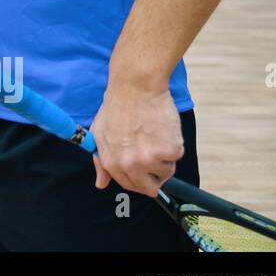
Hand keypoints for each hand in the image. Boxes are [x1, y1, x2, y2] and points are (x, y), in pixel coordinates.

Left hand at [88, 82, 182, 196]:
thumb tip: (100, 184)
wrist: (135, 87)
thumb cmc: (117, 107)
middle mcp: (130, 165)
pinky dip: (173, 145)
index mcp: (112, 163)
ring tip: (155, 135)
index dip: (138, 180)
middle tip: (155, 157)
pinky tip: (162, 129)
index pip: (129, 185)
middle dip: (154, 176)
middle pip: (150, 188)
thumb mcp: (99, 134)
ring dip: (164, 158)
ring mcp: (150, 159)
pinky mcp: (169, 150)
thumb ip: (100, 161)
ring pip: (166, 171)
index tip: (144, 173)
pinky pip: (177, 156)